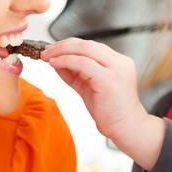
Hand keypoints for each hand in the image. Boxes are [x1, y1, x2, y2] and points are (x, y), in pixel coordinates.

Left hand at [42, 37, 164, 169]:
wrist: (126, 128)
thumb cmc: (110, 111)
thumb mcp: (88, 87)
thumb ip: (74, 73)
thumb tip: (55, 61)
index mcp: (117, 61)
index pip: (90, 45)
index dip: (68, 45)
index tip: (52, 50)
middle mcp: (119, 61)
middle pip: (86, 43)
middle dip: (62, 45)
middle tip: (45, 51)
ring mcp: (116, 68)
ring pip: (85, 49)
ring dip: (61, 51)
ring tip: (47, 56)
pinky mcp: (109, 79)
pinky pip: (83, 63)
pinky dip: (66, 61)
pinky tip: (54, 64)